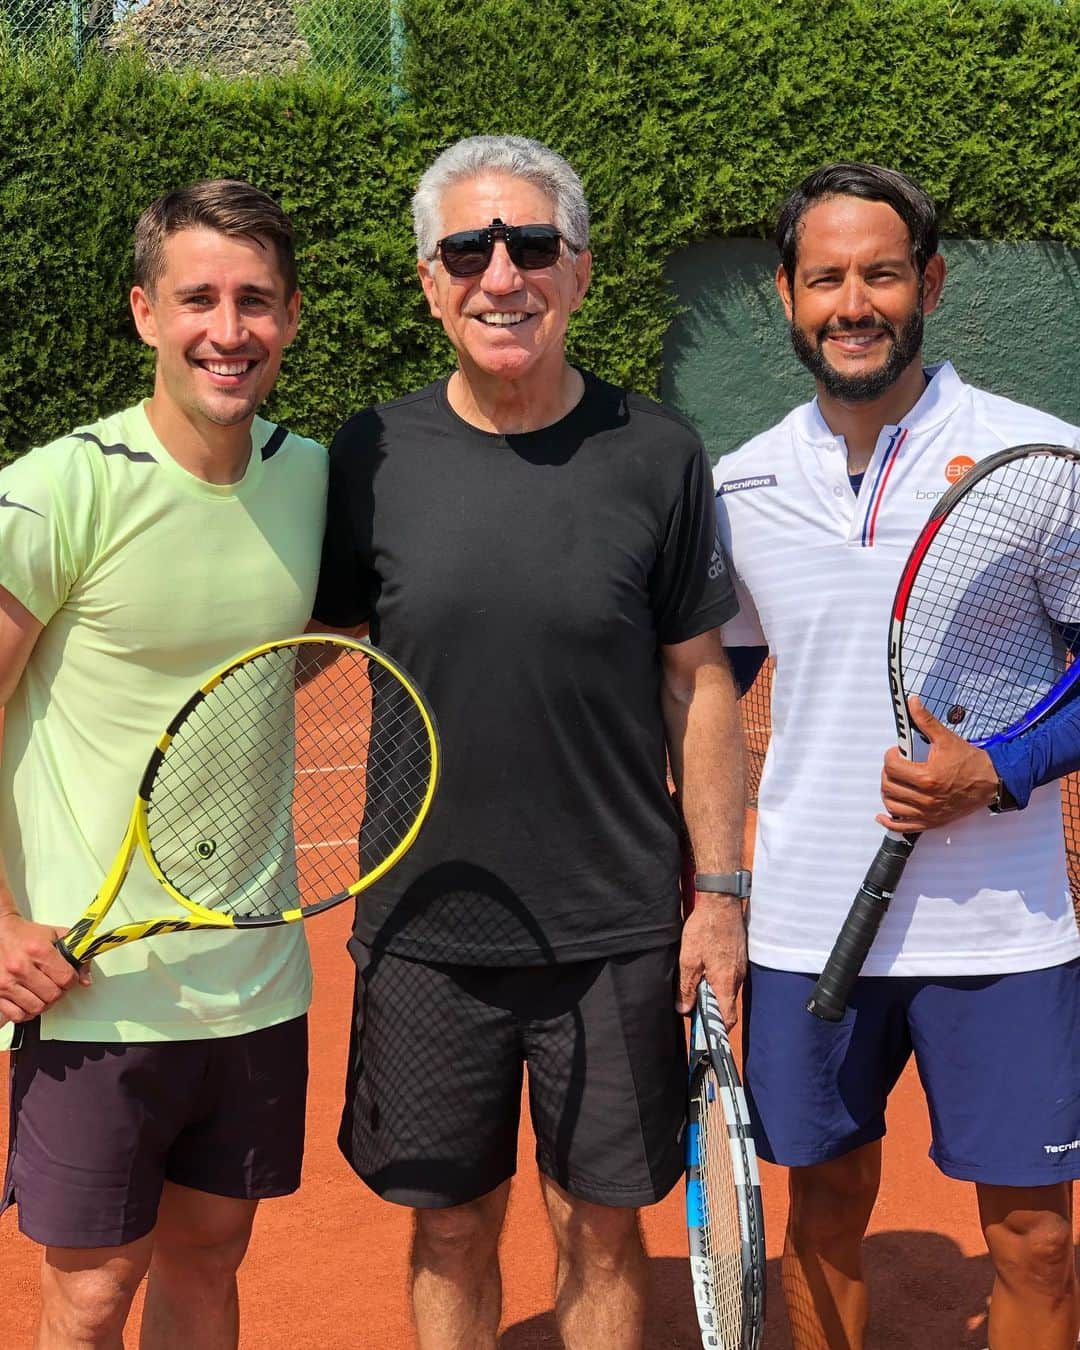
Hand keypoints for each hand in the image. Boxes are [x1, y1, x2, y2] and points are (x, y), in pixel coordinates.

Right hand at [0, 913, 89, 1024]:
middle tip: (56, 985)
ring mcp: (6, 982)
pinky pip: (17, 1015)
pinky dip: (26, 1013)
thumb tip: (86, 979)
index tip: (68, 977)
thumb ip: (74, 953)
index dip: (71, 980)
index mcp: (38, 950)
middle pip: (53, 995)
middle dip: (59, 992)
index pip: (65, 978)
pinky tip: (29, 1002)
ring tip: (43, 994)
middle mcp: (20, 967)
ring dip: (44, 1004)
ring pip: (36, 1007)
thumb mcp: (54, 935)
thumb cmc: (24, 935)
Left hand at [676, 894, 746, 1027]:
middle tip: (693, 1006)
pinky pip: (730, 974)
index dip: (718, 1029)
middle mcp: (737, 977)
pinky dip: (718, 977)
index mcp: (726, 982)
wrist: (721, 902)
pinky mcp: (739, 955)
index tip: (707, 1032)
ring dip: (713, 990)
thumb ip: (687, 987)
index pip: (728, 1017)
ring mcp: (740, 966)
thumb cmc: (705, 929)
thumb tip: (684, 1009)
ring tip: (696, 982)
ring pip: (727, 987)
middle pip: (726, 1003)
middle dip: (711, 1008)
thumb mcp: (688, 960)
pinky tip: (705, 966)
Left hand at [876, 695, 998, 832]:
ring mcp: (928, 812)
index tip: (896, 752)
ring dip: (888, 792)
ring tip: (894, 782)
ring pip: (892, 805)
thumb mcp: (946, 738)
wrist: (992, 781)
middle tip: (896, 765)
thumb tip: (912, 703)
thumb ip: (926, 721)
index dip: (890, 756)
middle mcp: (926, 798)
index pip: (892, 767)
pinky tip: (883, 815)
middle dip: (888, 772)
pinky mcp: (932, 822)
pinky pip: (904, 827)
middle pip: (889, 786)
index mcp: (927, 777)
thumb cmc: (970, 762)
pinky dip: (890, 822)